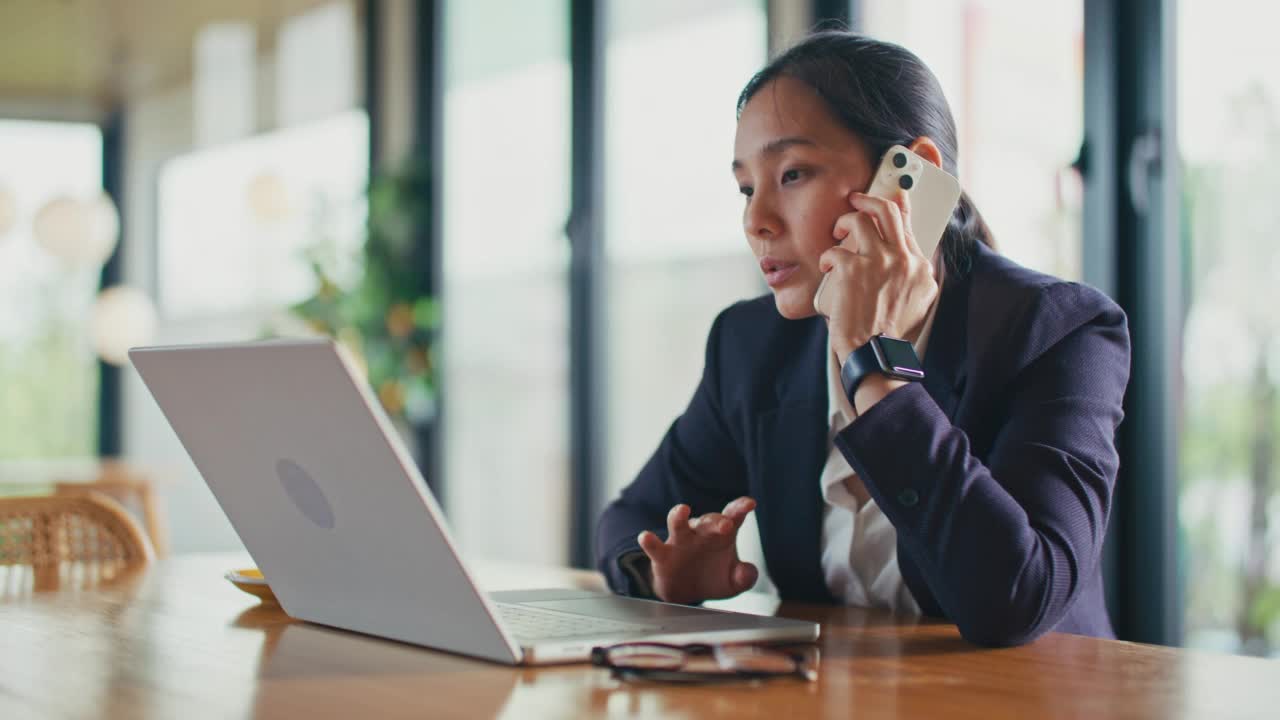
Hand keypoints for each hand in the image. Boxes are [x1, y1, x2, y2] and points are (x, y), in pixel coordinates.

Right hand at [636, 497, 758, 603]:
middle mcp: (701, 533)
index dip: (740, 508)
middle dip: (716, 521)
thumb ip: (744, 578)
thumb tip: (747, 573)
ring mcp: (680, 541)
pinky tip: (646, 537)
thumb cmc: (713, 578)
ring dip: (679, 516)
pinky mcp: (662, 555)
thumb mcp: (734, 582)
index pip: (733, 516)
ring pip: (678, 523)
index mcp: (722, 534)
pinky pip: (655, 546)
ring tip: (682, 510)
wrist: (687, 593)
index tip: (749, 504)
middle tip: (726, 525)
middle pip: (708, 520)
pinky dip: (649, 541)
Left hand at [813, 190, 938, 363]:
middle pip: (888, 210)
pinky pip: (835, 250)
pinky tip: (826, 268)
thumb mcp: (918, 302)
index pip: (908, 224)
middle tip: (855, 199)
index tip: (887, 196)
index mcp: (920, 268)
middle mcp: (903, 260)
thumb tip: (906, 258)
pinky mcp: (853, 270)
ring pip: (859, 220)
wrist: (876, 354)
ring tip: (836, 236)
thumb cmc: (891, 334)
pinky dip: (827, 258)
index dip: (895, 205)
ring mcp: (879, 262)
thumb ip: (913, 276)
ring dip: (844, 223)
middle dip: (868, 199)